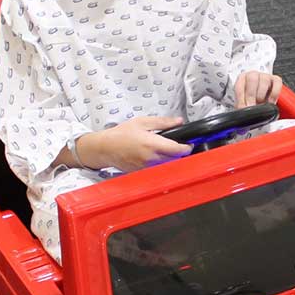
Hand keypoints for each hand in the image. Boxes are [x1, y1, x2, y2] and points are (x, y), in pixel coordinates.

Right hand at [74, 117, 191, 171]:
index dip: (187, 147)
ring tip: (169, 151)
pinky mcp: (143, 173)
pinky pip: (158, 170)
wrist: (105, 148)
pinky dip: (162, 165)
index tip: (189, 144)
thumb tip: (179, 121)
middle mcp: (151, 159)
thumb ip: (163, 122)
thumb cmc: (122, 134)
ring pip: (168, 166)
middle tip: (180, 146)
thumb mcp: (143, 122)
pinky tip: (158, 157)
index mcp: (152, 144)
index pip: (178, 150)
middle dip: (180, 154)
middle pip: (176, 160)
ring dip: (172, 160)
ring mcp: (147, 168)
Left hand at [234, 71, 281, 107]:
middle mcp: (253, 75)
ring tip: (261, 105)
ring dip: (261, 94)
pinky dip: (274, 95)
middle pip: (252, 78)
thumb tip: (242, 111)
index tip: (243, 107)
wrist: (262, 98)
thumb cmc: (251, 99)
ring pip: (264, 80)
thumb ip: (242, 106)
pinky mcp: (276, 80)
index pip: (239, 85)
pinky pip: (277, 84)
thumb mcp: (244, 102)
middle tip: (251, 106)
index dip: (241, 97)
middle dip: (251, 95)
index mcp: (242, 79)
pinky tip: (270, 103)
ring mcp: (265, 76)